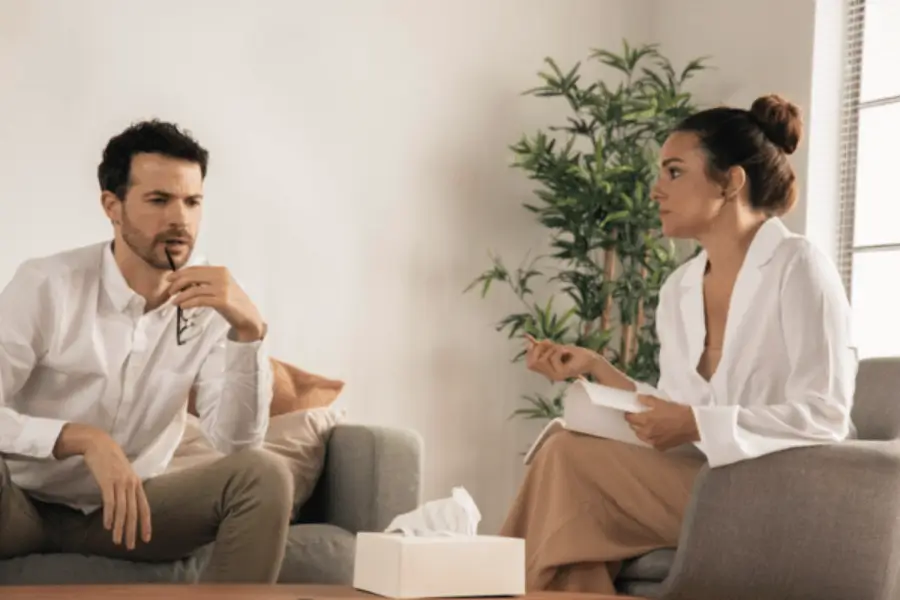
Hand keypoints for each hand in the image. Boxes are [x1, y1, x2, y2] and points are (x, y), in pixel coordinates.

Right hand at [56, 424, 151, 549]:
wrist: (99, 444)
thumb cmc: (111, 460)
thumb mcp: (124, 475)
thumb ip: (127, 489)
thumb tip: (127, 506)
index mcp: (137, 484)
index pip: (145, 508)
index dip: (146, 524)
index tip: (146, 538)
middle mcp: (132, 484)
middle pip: (134, 512)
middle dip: (132, 531)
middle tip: (130, 546)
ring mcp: (120, 482)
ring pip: (122, 510)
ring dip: (119, 527)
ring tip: (117, 541)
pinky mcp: (108, 481)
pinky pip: (110, 501)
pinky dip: (109, 515)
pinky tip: (107, 526)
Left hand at [166, 266, 265, 341]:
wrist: (248, 317)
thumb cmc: (233, 303)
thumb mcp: (220, 288)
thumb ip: (205, 282)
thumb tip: (182, 283)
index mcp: (221, 270)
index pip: (195, 269)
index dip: (180, 273)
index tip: (169, 279)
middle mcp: (222, 276)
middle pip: (192, 276)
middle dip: (177, 284)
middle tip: (170, 292)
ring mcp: (223, 288)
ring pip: (194, 289)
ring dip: (181, 296)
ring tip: (174, 302)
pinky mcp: (222, 300)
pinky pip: (199, 300)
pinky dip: (188, 303)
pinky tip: (183, 306)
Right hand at [524, 334, 599, 381]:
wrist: (590, 359)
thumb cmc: (574, 354)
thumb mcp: (556, 348)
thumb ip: (543, 346)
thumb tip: (529, 339)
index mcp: (547, 371)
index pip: (530, 364)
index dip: (530, 352)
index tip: (535, 342)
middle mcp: (550, 375)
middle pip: (532, 362)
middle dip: (538, 349)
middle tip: (549, 342)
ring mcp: (555, 375)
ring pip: (542, 359)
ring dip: (551, 349)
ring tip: (561, 348)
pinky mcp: (561, 373)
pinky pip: (553, 358)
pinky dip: (559, 351)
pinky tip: (566, 352)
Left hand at [624, 395, 699, 450]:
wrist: (692, 424)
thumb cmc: (676, 411)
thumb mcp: (661, 402)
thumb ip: (647, 400)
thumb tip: (637, 398)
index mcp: (645, 420)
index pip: (629, 418)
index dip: (629, 414)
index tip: (631, 411)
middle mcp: (646, 432)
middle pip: (634, 428)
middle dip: (634, 422)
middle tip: (640, 417)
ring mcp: (653, 441)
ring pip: (641, 436)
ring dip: (642, 431)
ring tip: (648, 425)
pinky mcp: (661, 447)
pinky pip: (651, 443)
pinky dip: (652, 438)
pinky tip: (657, 433)